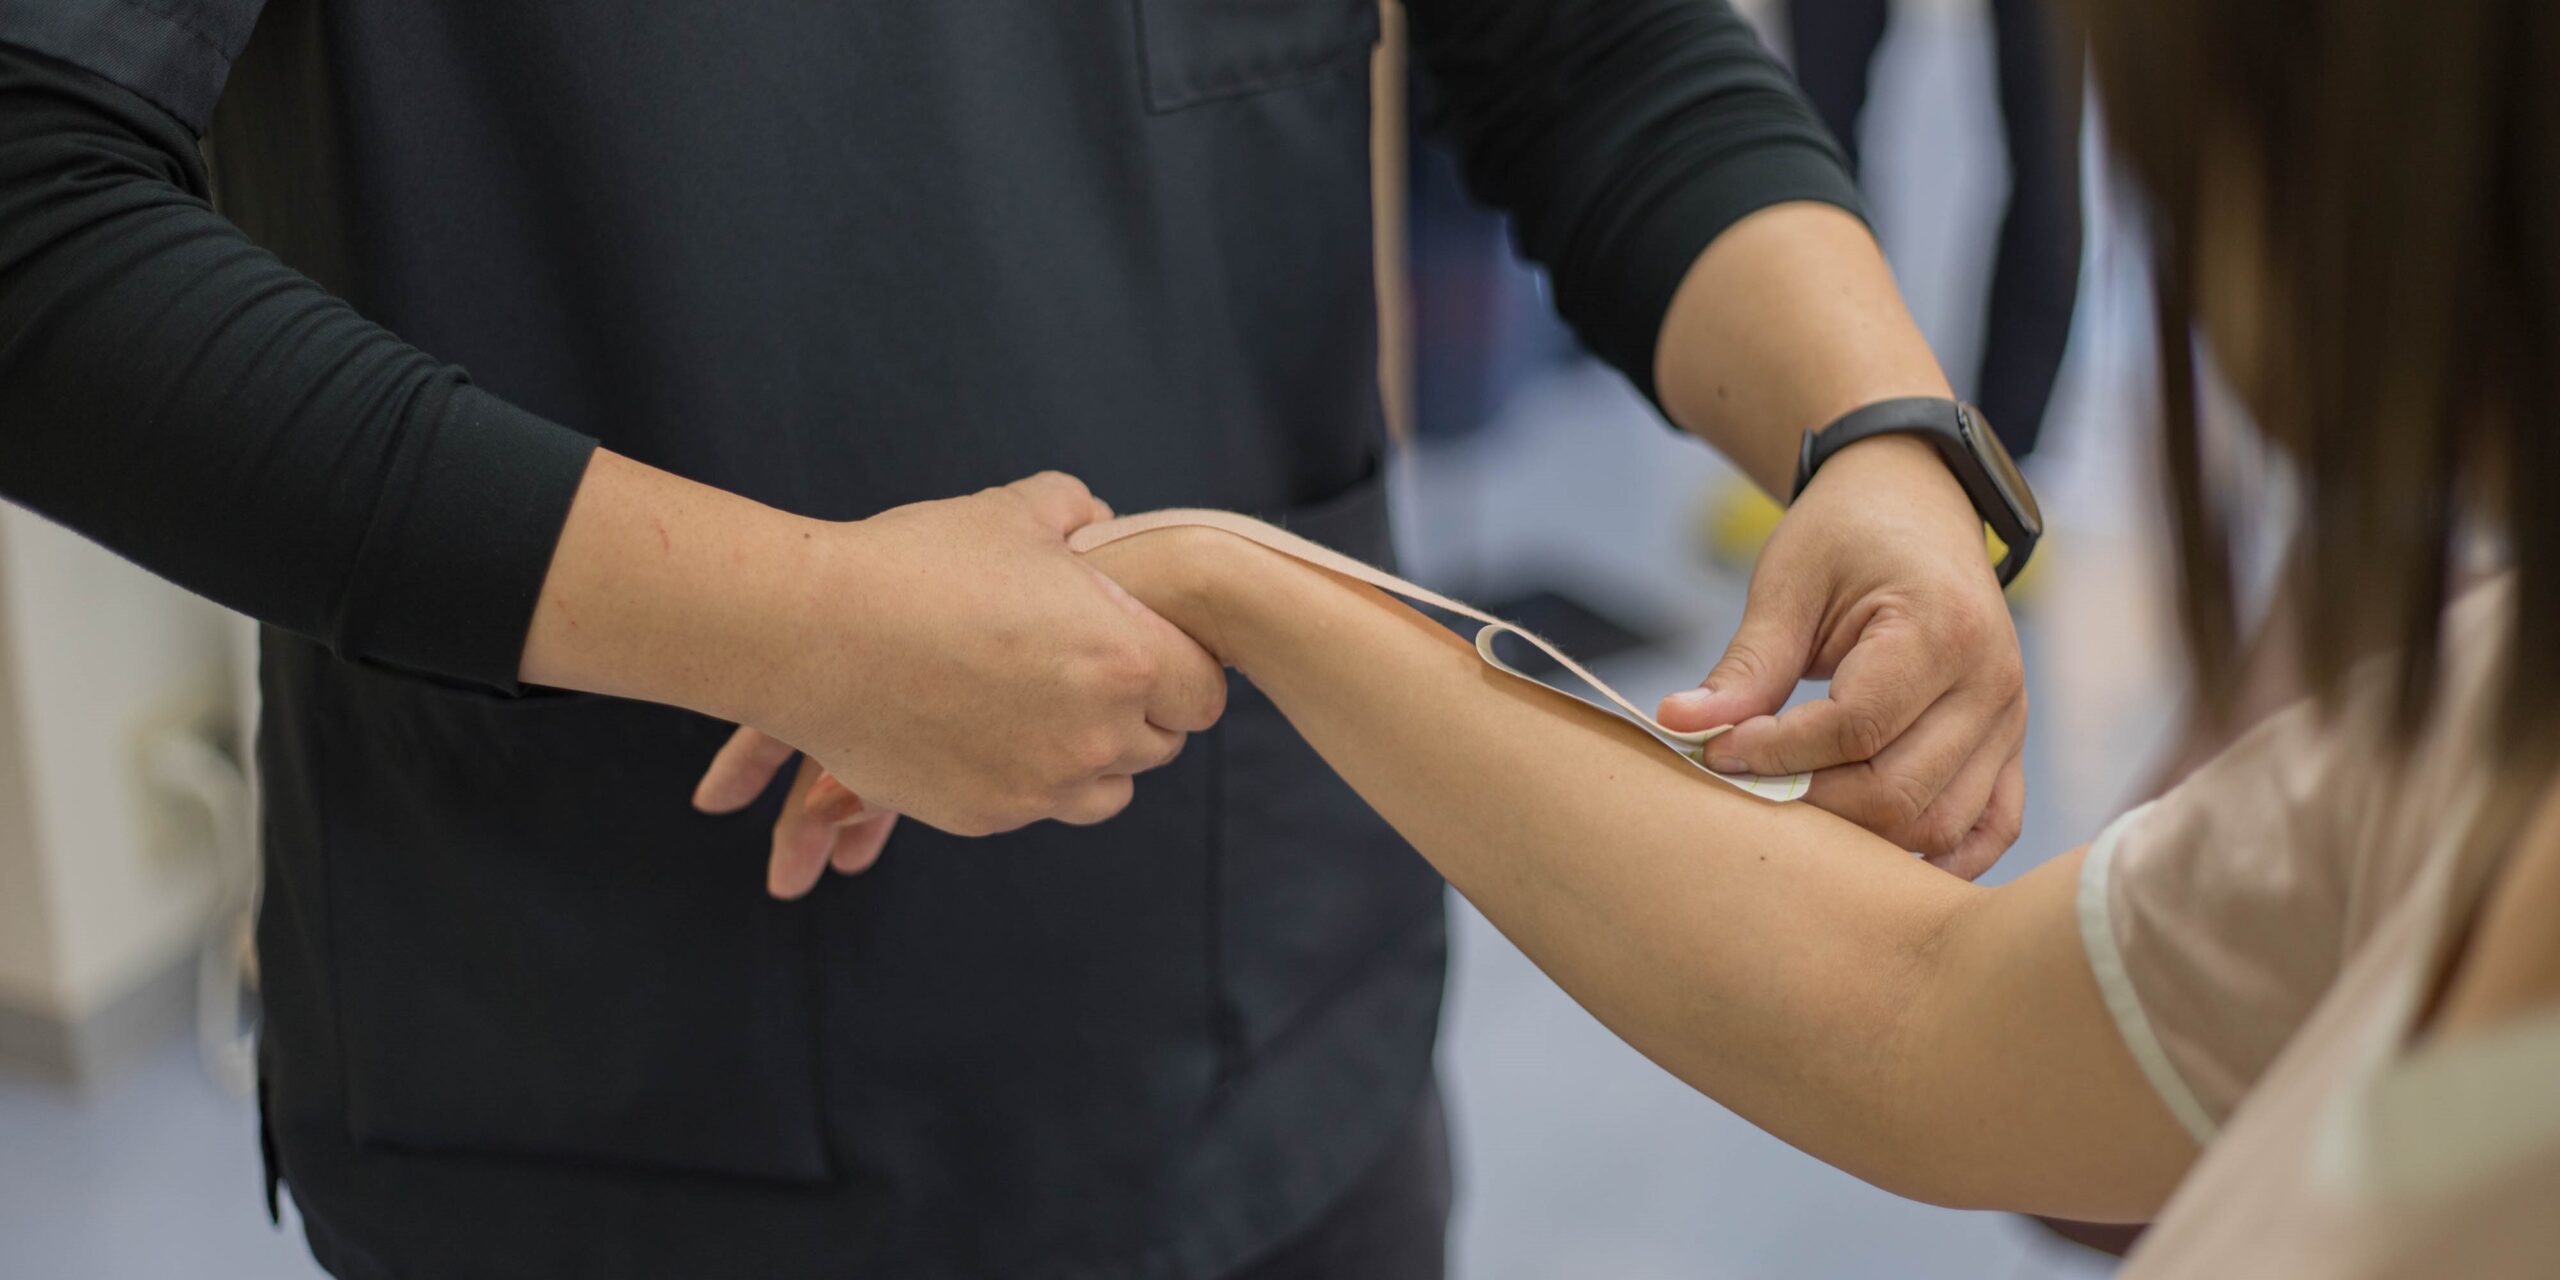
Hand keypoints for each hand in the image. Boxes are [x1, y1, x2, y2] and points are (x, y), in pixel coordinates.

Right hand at [690, 473, 1226, 896]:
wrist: (815, 633)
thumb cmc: (919, 563)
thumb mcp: (1012, 512)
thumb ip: (1074, 511)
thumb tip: (1096, 519)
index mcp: (1127, 659)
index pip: (1202, 692)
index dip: (1181, 670)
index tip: (1149, 652)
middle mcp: (1096, 736)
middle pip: (1160, 746)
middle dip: (1138, 715)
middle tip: (1090, 677)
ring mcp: (1041, 786)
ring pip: (1105, 793)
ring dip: (1090, 759)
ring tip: (1045, 712)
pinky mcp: (986, 815)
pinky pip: (1033, 807)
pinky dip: (1023, 778)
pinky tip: (982, 731)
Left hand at [1657, 437, 2025, 877]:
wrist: (1914, 507)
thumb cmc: (1848, 537)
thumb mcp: (1790, 583)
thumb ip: (1746, 665)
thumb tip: (1680, 723)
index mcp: (1941, 630)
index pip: (1854, 728)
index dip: (1777, 754)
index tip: (1716, 752)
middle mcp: (1991, 683)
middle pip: (1898, 791)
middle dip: (1811, 804)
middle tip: (1747, 789)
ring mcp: (2008, 721)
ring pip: (1938, 825)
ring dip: (1861, 838)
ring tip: (1795, 812)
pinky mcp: (2008, 745)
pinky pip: (1990, 829)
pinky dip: (1938, 856)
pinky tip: (1875, 856)